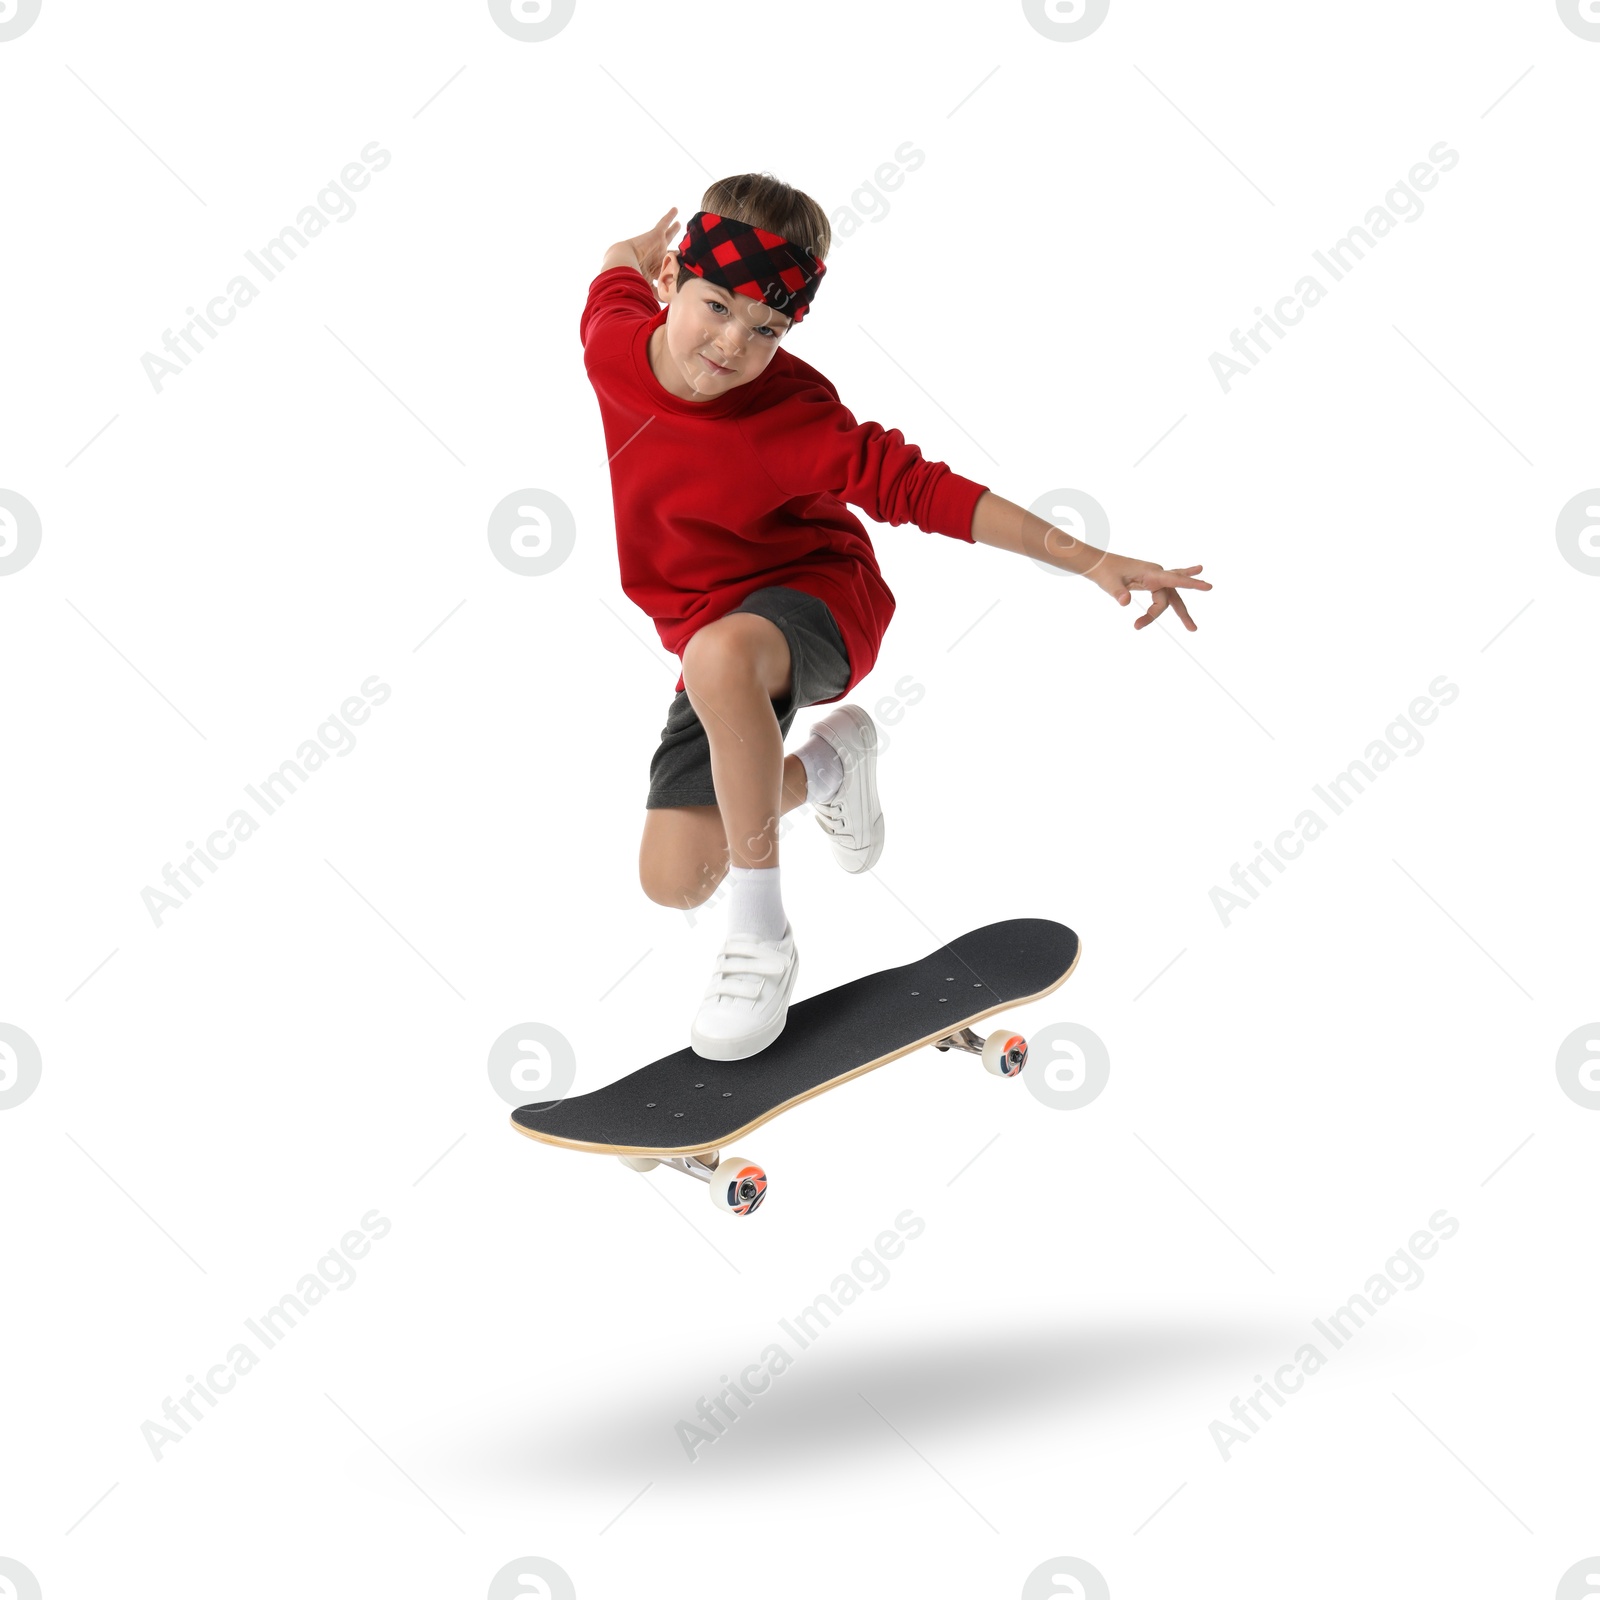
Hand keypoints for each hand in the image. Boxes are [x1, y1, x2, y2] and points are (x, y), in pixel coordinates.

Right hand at [620, 206, 680, 298]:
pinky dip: (669, 216)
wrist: (622, 263)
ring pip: (668, 237)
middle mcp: (655, 257)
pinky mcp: (655, 235)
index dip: (673, 274)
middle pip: (668, 254)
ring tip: (679, 224)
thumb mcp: (648, 288)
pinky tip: (675, 209)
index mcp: (654, 272)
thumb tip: (671, 301)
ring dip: (673, 231)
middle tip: (685, 249)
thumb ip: (659, 294)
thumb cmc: (633, 278)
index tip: (684, 276)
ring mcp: (656, 246)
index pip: (666, 273)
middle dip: (675, 253)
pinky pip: (664, 223)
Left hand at [1088, 556, 1211, 630]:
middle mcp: (1156, 574)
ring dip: (1179, 612)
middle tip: (1193, 629)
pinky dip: (1179, 589)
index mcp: (1150, 573)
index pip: (1174, 579)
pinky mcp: (1151, 581)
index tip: (1208, 587)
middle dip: (1182, 613)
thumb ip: (1117, 592)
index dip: (1191, 583)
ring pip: (1170, 597)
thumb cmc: (1104, 572)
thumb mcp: (1108, 583)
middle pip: (1172, 597)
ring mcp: (1155, 577)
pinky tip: (1198, 572)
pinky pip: (1168, 589)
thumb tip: (1124, 603)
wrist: (1099, 563)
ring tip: (1191, 628)